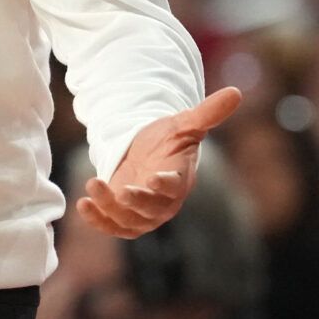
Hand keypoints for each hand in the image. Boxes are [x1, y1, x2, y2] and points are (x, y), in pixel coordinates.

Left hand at [75, 87, 241, 238]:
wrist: (148, 155)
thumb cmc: (168, 140)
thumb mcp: (185, 124)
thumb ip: (208, 113)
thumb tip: (236, 92)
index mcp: (178, 179)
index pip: (175, 186)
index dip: (166, 185)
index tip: (155, 179)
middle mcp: (161, 202)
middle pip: (151, 210)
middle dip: (136, 202)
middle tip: (123, 191)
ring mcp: (141, 213)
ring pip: (127, 220)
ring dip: (109, 207)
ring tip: (93, 184)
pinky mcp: (121, 216)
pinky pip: (111, 225)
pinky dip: (97, 220)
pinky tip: (82, 205)